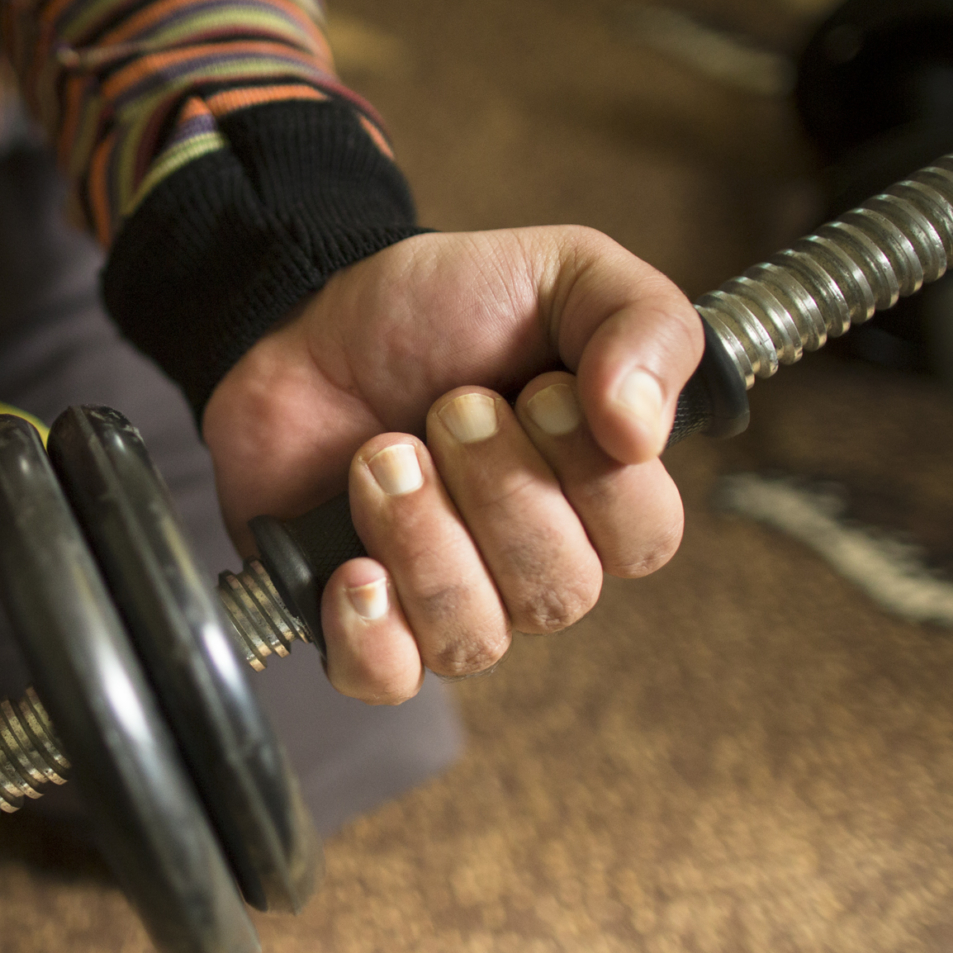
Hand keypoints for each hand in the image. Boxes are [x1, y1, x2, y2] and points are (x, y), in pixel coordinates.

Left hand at [202, 226, 702, 702]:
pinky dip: (372, 633)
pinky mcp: (359, 621)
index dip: (595, 474)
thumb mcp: (562, 272)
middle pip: (562, 593)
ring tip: (381, 455)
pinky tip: (353, 569)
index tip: (536, 392)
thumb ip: (641, 323)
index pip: (645, 538)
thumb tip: (644, 427)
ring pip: (477, 637)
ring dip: (425, 537)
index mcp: (595, 490)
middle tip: (446, 408)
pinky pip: (386, 680)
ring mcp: (445, 599)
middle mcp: (531, 561)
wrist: (307, 314)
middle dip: (497, 488)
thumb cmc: (441, 307)